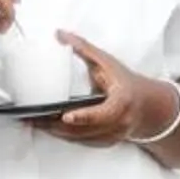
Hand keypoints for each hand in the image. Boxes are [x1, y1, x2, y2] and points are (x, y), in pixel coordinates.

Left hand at [35, 32, 173, 146]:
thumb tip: (60, 35)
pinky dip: (63, 135)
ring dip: (55, 132)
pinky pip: (80, 142)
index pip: (102, 113)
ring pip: (79, 139)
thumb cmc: (125, 82)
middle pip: (83, 130)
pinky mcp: (105, 143)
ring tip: (33, 122)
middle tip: (33, 118)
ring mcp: (112, 136)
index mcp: (121, 102)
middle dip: (56, 125)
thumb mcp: (107, 63)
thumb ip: (83, 49)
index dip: (84, 116)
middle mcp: (119, 123)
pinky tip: (46, 128)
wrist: (146, 105)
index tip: (67, 116)